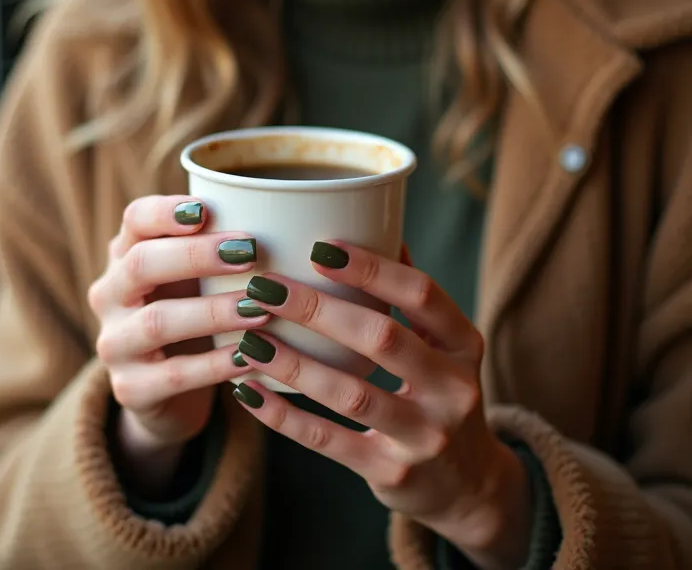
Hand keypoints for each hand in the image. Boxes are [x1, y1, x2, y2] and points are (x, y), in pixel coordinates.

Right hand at [88, 195, 266, 494]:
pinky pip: (174, 374)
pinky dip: (215, 365)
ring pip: (157, 322)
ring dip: (213, 312)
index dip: (166, 212)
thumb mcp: (198, 277)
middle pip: (141, 264)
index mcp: (126, 254)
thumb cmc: (193, 313)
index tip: (206, 209)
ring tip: (259, 308)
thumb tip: (288, 215)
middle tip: (249, 252)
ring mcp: (114, 343)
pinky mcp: (130, 389)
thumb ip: (221, 248)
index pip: (135, 219)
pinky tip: (249, 356)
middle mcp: (110, 295)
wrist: (167, 390)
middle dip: (196, 256)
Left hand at [230, 242, 531, 569]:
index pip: (421, 293)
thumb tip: (378, 227)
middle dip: (316, 309)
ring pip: (350, 394)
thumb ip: (413, 297)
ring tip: (246, 339)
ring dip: (292, 363)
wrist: (468, 486)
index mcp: (464, 345)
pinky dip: (284, 417)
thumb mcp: (446, 347)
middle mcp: (453, 389)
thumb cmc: (442, 395)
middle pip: (381, 338)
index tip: (319, 246)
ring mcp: (425, 436)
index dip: (371, 268)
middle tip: (263, 288)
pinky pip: (329, 441)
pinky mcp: (392, 473)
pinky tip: (249, 392)